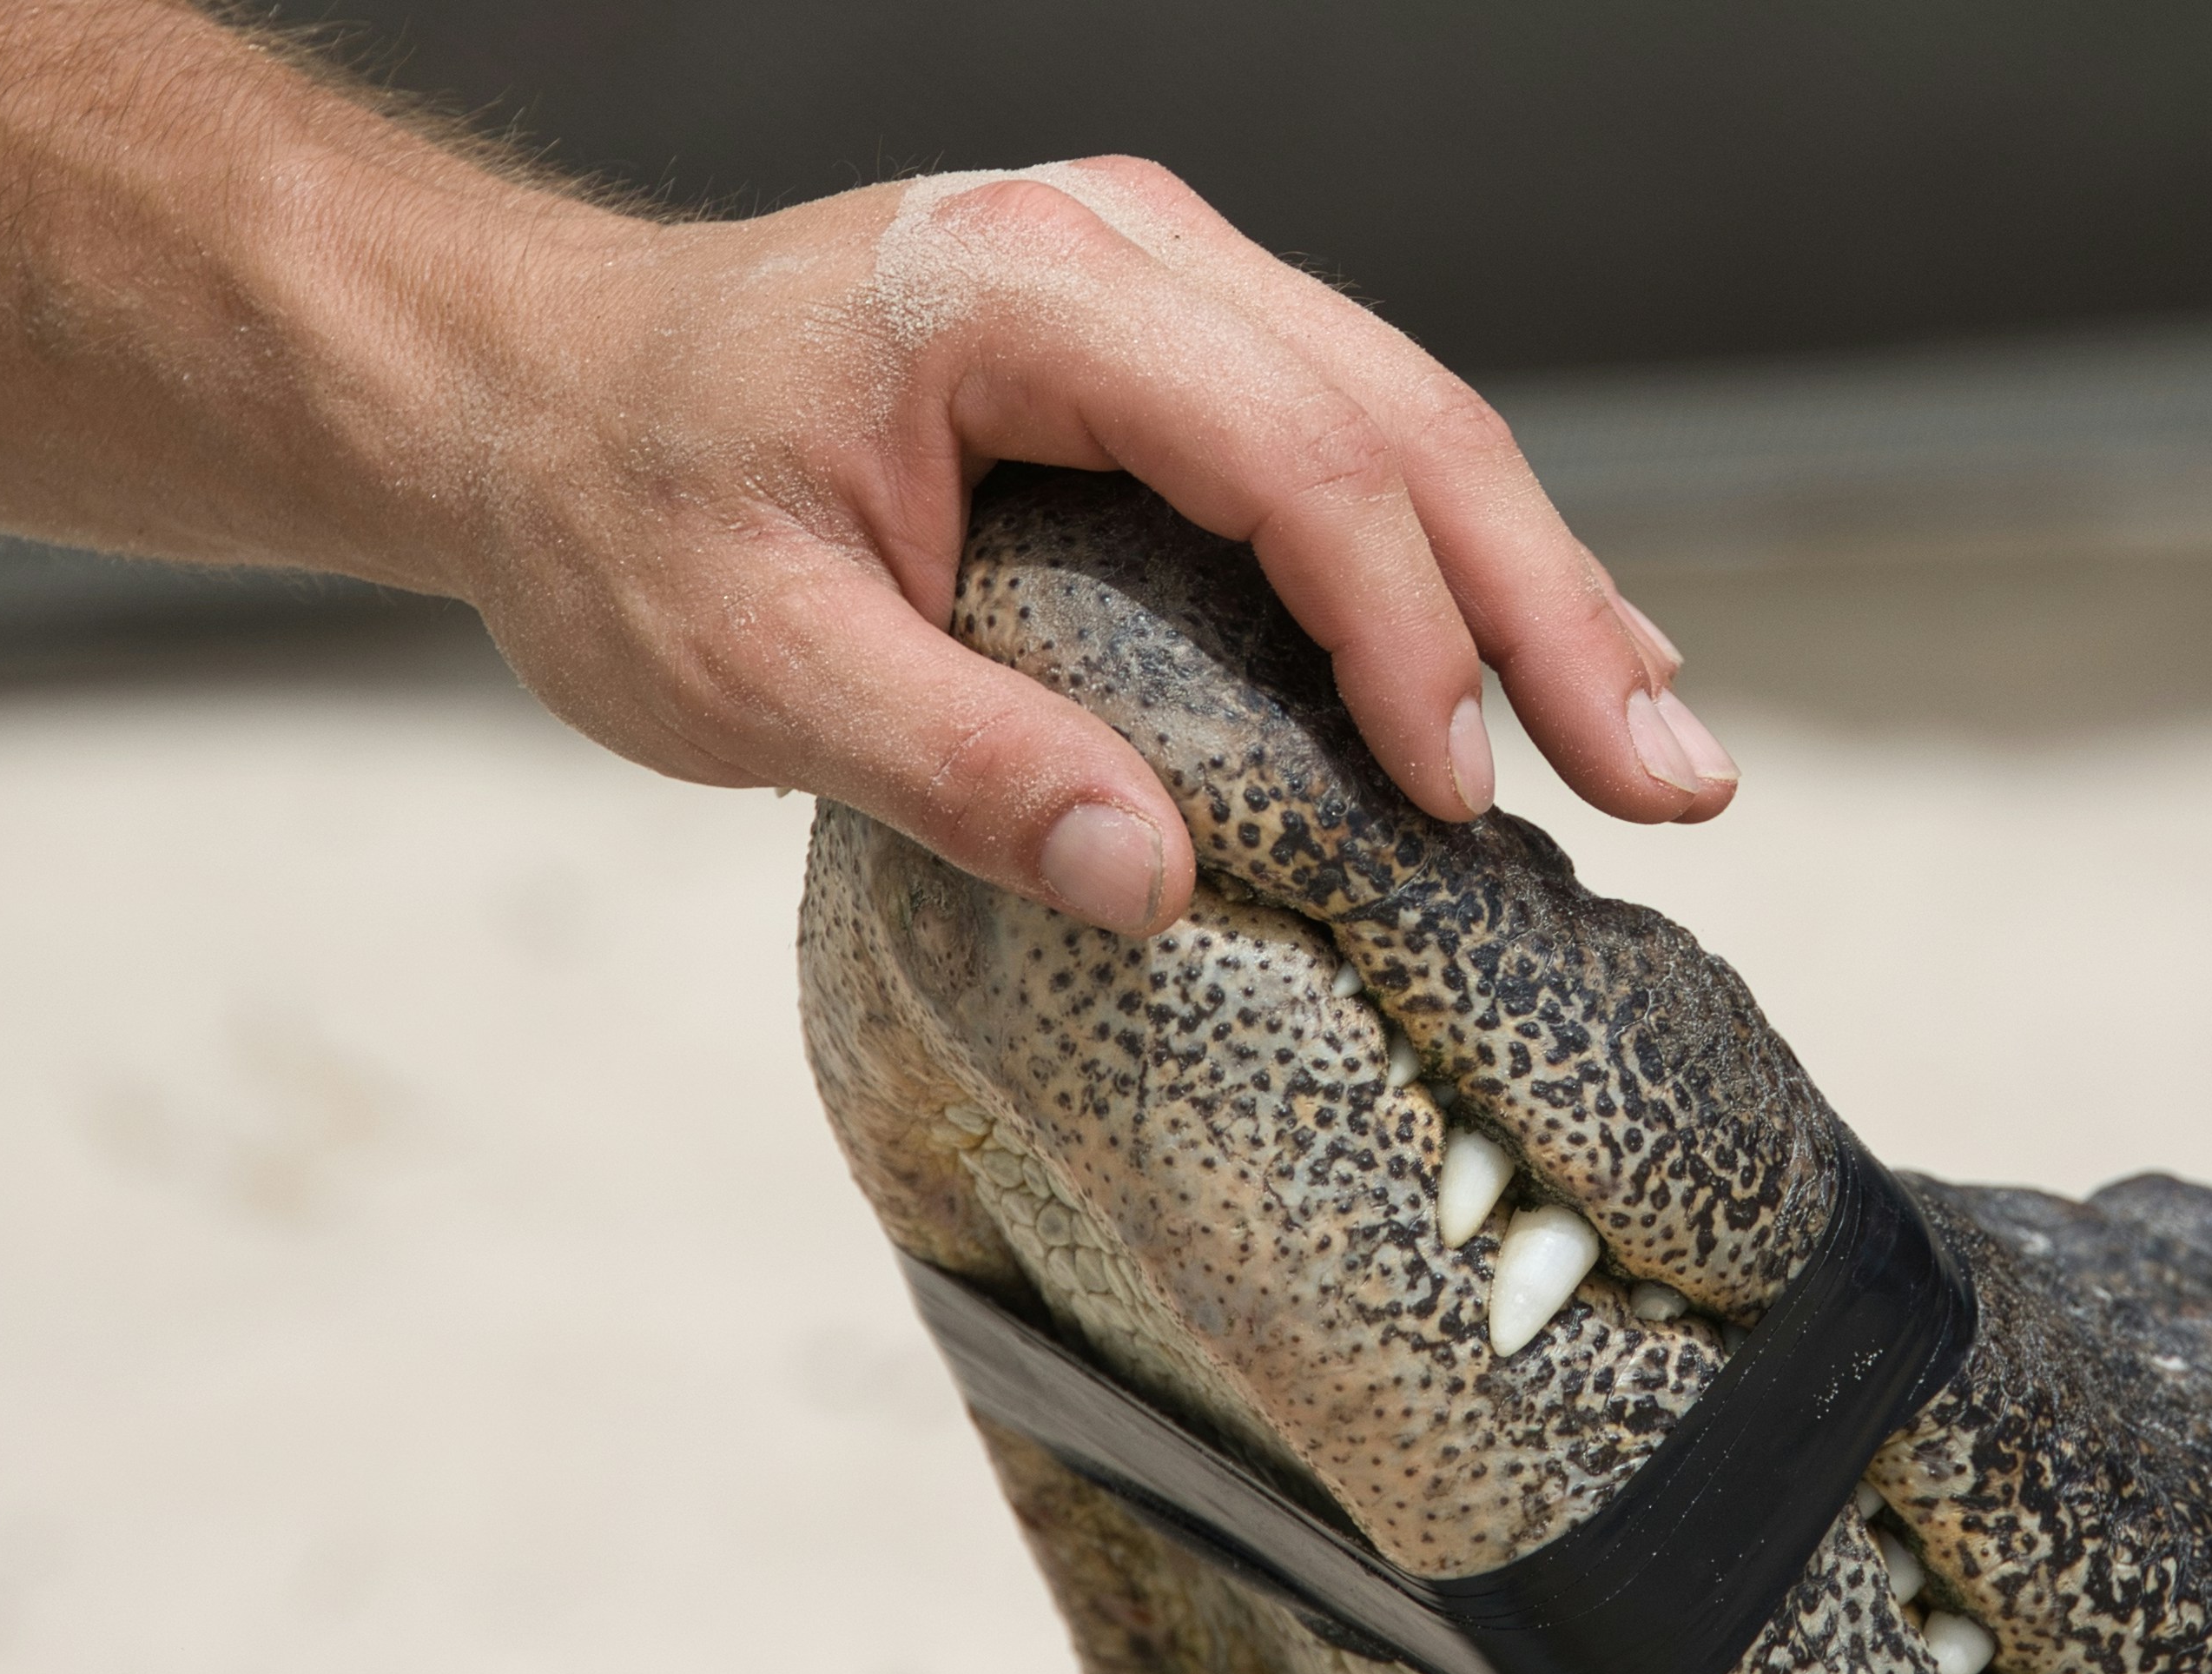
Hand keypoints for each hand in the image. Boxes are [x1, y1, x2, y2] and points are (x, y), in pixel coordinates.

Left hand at [455, 160, 1736, 932]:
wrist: (535, 392)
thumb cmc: (622, 509)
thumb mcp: (746, 662)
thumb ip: (958, 762)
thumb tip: (1165, 885)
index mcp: (1020, 292)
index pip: (1290, 454)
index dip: (1403, 634)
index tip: (1461, 802)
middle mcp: (1120, 248)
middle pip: (1403, 420)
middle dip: (1553, 613)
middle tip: (1675, 782)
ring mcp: (1153, 276)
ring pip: (1411, 418)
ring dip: (1543, 583)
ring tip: (1656, 734)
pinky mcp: (1162, 338)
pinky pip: (1349, 432)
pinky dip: (1455, 554)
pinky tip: (1539, 651)